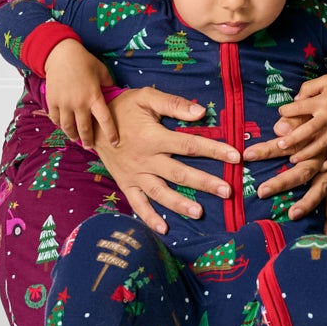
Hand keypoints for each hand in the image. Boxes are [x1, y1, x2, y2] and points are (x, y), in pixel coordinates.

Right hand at [43, 39, 115, 150]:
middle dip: (88, 140)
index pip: (105, 120)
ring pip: (68, 127)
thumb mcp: (102, 71)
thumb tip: (114, 93)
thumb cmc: (84, 61)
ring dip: (72, 135)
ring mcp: (64, 104)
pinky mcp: (52, 101)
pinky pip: (55, 118)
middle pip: (84, 129)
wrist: (61, 54)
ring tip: (76, 139)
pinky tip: (63, 126)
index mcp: (94, 97)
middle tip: (90, 147)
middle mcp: (79, 103)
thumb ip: (109, 84)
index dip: (111, 133)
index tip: (115, 143)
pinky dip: (59, 125)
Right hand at [94, 88, 240, 235]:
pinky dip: (149, 217)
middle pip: (179, 173)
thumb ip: (174, 104)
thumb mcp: (147, 98)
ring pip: (160, 192)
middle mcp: (145, 159)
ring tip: (199, 213)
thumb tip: (201, 112)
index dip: (214, 150)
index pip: (189, 145)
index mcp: (153, 137)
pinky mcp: (125, 184)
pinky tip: (164, 228)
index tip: (235, 157)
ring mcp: (134, 174)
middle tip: (227, 191)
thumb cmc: (124, 107)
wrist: (91, 122)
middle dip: (205, 182)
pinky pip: (137, 203)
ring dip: (179, 204)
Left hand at [243, 75, 326, 234]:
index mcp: (315, 132)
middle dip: (282, 182)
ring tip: (293, 215)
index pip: (287, 142)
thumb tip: (279, 128)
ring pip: (321, 186)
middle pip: (302, 169)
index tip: (248, 154)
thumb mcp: (315, 97)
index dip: (268, 148)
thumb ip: (296, 116)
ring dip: (307, 201)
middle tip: (261, 191)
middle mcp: (325, 150)